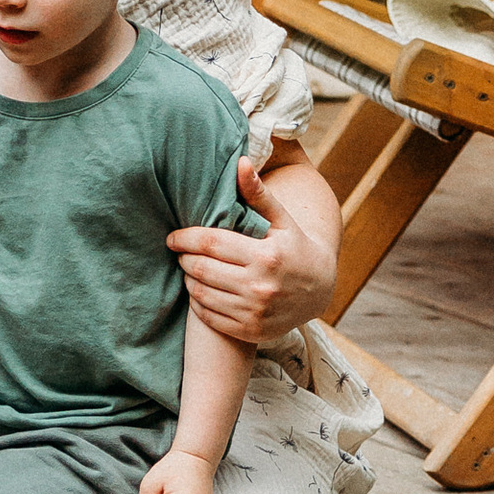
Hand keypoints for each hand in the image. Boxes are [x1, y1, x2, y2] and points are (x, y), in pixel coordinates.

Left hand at [167, 148, 338, 347]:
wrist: (321, 290)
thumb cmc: (295, 246)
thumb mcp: (281, 219)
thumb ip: (258, 193)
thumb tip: (241, 161)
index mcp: (266, 255)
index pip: (210, 243)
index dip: (185, 238)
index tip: (172, 237)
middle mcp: (260, 286)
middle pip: (201, 269)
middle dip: (184, 259)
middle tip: (179, 252)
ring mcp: (255, 312)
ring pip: (202, 294)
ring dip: (188, 280)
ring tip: (189, 269)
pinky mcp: (251, 332)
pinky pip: (210, 317)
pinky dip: (198, 303)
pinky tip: (199, 290)